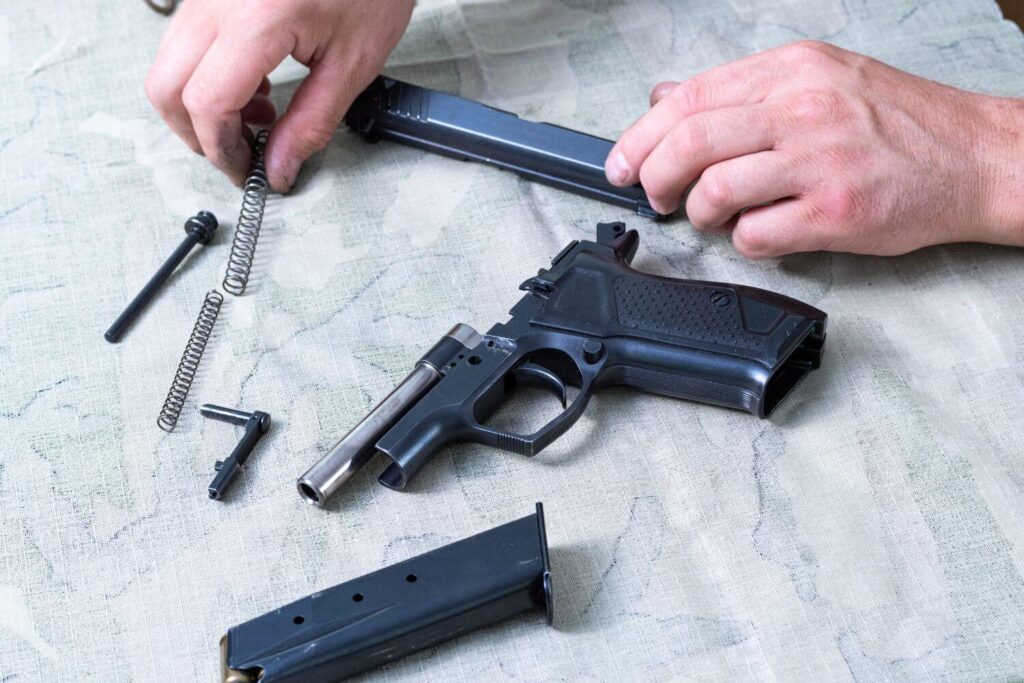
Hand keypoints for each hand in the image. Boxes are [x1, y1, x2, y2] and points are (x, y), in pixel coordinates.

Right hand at [146, 0, 413, 190]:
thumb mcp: (352, 64)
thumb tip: (279, 167)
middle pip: (166, 86)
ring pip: (168, 63)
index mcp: (257, 16)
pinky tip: (253, 81)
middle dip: (197, 133)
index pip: (206, 102)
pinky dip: (206, 73)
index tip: (245, 169)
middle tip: (242, 152)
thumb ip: (312, 123)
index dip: (221, 148)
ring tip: (260, 113)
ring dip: (201, 103)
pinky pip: (184, 39)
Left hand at [606, 41, 1023, 256]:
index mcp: (792, 70)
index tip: (621, 163)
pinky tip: (758, 232)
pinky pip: (754, 235)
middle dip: (654, 177)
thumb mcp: (820, 79)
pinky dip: (742, 241)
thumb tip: (667, 95)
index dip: (640, 136)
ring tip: (712, 216)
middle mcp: (803, 108)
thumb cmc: (899, 123)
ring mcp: (819, 161)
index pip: (688, 99)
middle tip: (655, 196)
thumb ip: (742, 90)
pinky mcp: (835, 213)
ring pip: (714, 190)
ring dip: (698, 213)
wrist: (976, 157)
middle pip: (689, 142)